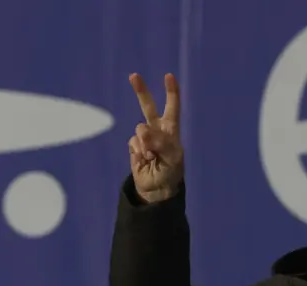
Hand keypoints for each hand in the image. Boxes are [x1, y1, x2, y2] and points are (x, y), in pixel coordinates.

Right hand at [128, 73, 183, 203]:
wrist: (156, 188)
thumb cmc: (170, 172)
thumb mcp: (172, 159)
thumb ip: (160, 143)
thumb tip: (142, 132)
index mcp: (171, 131)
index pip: (172, 108)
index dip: (171, 92)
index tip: (169, 76)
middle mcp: (158, 130)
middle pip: (148, 107)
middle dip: (141, 91)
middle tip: (133, 76)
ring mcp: (144, 137)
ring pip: (140, 129)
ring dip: (145, 143)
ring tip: (152, 157)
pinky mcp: (134, 146)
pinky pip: (133, 142)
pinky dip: (138, 151)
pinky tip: (144, 160)